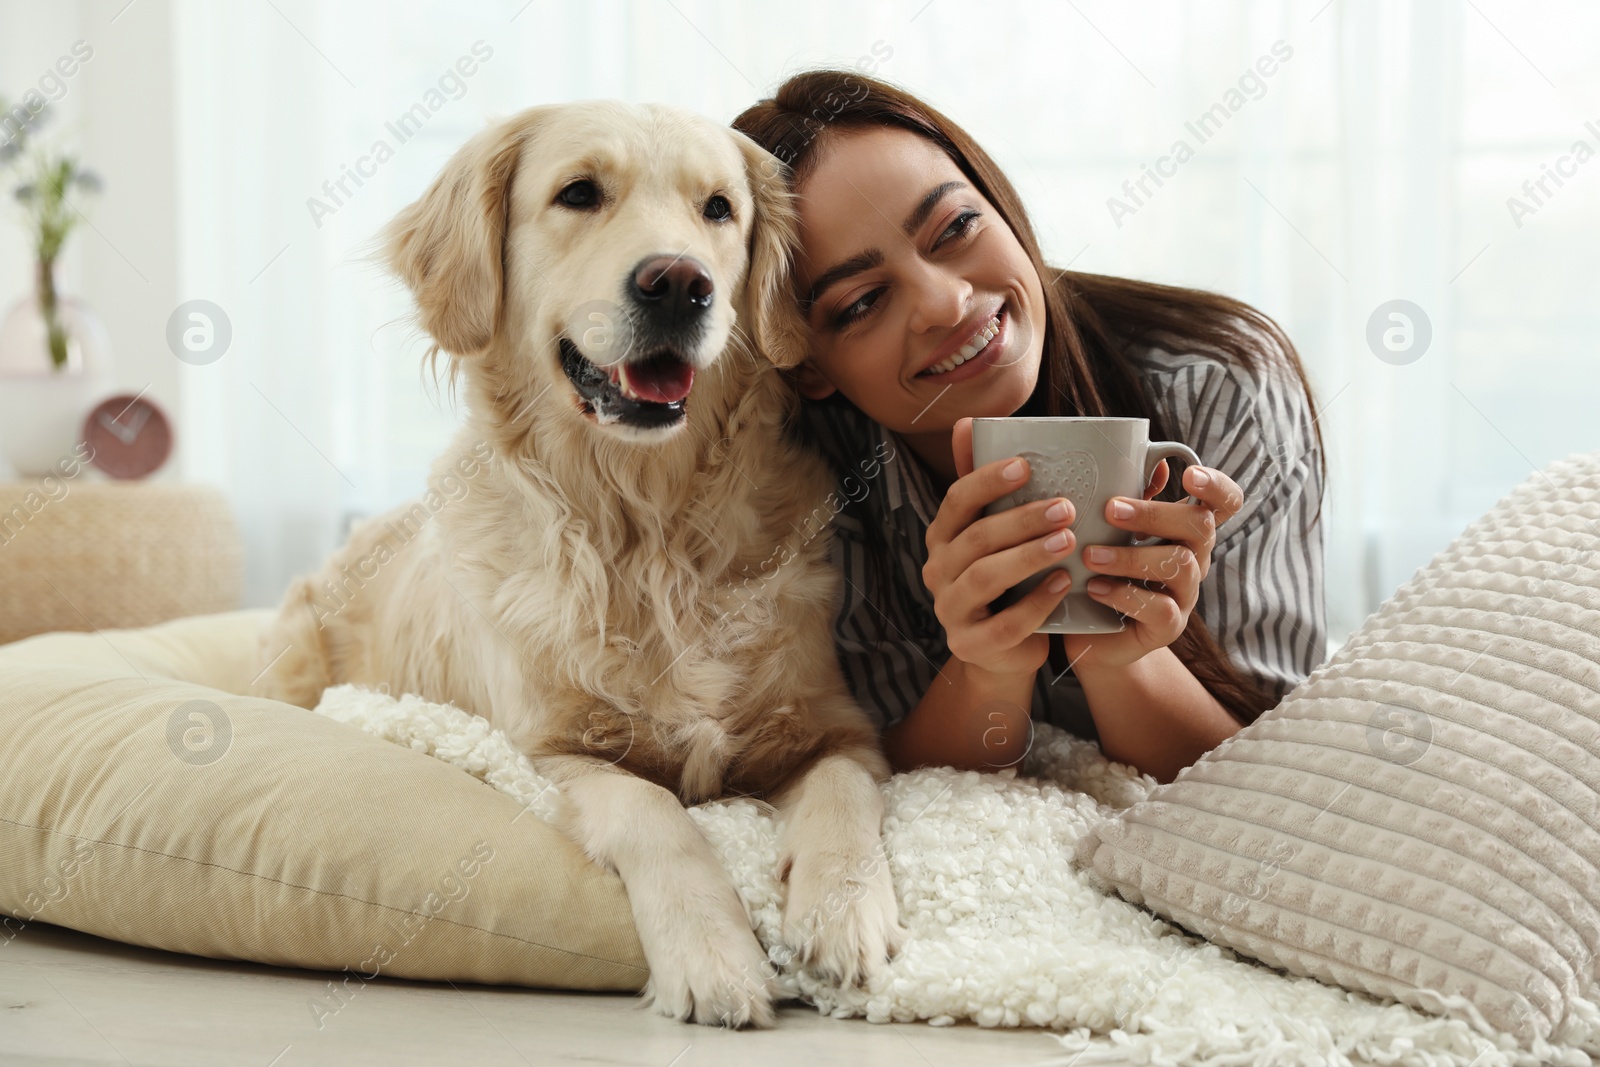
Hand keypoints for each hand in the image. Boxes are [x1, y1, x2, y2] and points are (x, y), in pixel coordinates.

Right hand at [921, 418, 1077, 679]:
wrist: (1003, 649)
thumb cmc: (1007, 580)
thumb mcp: (997, 533)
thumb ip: (986, 485)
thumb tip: (968, 423)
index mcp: (943, 537)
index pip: (956, 501)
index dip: (987, 480)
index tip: (1027, 465)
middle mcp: (937, 570)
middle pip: (975, 538)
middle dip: (1021, 520)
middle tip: (1066, 508)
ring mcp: (950, 610)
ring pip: (983, 578)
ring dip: (1028, 556)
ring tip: (1068, 542)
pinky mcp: (971, 644)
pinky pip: (1004, 624)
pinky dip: (1036, 603)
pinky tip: (1065, 584)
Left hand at [1064, 461, 1244, 671]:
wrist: (1089, 632)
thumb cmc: (1100, 568)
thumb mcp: (1111, 531)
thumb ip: (1132, 496)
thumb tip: (1157, 461)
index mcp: (1185, 529)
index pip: (1224, 503)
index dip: (1217, 486)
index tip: (1190, 474)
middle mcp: (1195, 559)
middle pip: (1200, 526)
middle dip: (1154, 514)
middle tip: (1110, 510)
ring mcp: (1185, 594)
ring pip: (1179, 566)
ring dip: (1130, 557)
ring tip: (1090, 555)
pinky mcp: (1169, 627)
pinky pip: (1160, 608)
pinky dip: (1124, 595)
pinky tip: (1095, 588)